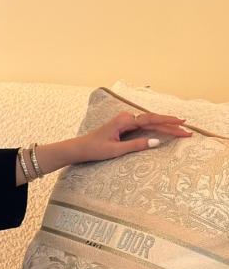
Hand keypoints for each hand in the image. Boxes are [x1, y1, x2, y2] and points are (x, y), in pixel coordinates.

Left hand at [73, 110, 192, 163]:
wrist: (80, 147)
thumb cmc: (95, 149)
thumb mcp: (116, 150)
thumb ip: (136, 145)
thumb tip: (157, 141)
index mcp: (124, 120)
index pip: (151, 120)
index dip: (168, 122)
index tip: (182, 124)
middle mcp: (126, 118)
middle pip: (153, 120)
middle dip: (170, 125)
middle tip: (187, 131)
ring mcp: (125, 121)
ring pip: (150, 122)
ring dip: (165, 126)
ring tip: (181, 130)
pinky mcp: (124, 126)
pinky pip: (144, 125)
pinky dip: (156, 127)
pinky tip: (165, 130)